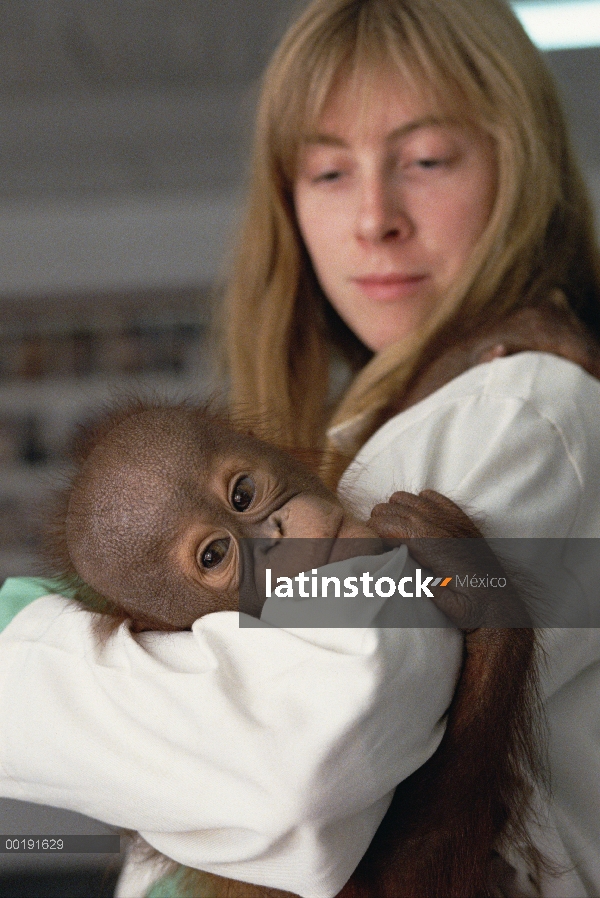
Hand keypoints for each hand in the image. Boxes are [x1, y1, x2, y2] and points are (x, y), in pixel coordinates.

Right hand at [368, 490, 530, 628]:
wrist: (500, 605)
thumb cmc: (471, 609)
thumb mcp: (450, 607)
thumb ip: (431, 593)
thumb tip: (411, 580)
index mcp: (437, 547)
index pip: (395, 525)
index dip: (375, 528)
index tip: (367, 539)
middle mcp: (445, 528)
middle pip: (399, 507)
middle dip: (381, 518)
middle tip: (375, 536)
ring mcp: (455, 521)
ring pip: (413, 498)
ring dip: (397, 509)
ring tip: (391, 528)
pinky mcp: (462, 521)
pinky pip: (435, 498)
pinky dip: (420, 502)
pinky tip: (415, 517)